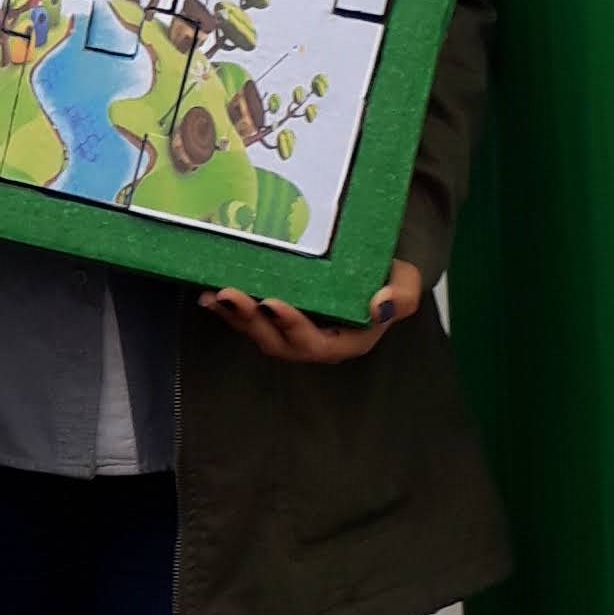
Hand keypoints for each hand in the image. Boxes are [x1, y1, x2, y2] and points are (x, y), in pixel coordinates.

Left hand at [202, 258, 425, 364]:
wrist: (375, 270)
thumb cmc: (390, 280)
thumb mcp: (406, 284)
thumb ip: (402, 296)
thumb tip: (380, 306)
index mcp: (347, 342)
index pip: (317, 344)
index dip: (292, 327)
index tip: (272, 304)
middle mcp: (315, 344)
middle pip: (279, 343)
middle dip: (251, 321)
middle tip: (229, 294)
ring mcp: (292, 334)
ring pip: (259, 333)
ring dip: (234, 317)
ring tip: (213, 295)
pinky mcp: (275, 321)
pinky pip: (249, 321)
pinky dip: (228, 310)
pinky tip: (208, 294)